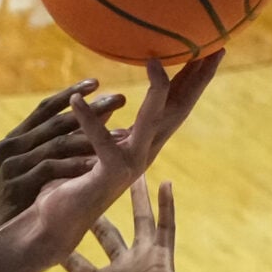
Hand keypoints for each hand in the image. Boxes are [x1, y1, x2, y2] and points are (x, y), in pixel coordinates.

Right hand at [0, 81, 120, 236]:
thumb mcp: (35, 168)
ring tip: (122, 134)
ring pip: (56, 144)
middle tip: (120, 99)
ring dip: (91, 138)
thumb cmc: (21, 202)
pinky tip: (99, 164)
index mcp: (13, 139)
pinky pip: (50, 169)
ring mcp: (11, 166)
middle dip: (90, 110)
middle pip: (55, 123)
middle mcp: (9, 147)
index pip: (44, 109)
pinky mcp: (15, 185)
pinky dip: (76, 165)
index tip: (96, 82)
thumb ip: (57, 144)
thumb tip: (96, 118)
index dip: (70, 93)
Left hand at [21, 50, 221, 253]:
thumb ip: (104, 127)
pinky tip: (77, 99)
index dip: (193, 78)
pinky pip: (100, 141)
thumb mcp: (90, 148)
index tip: (209, 48)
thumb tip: (109, 103)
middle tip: (215, 46)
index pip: (175, 104)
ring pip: (153, 120)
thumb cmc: (69, 185)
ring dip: (156, 89)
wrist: (55, 225)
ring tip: (154, 59)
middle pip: (178, 109)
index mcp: (142, 144)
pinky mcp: (108, 174)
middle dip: (198, 78)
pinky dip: (88, 120)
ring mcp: (130, 164)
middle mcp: (143, 153)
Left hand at [50, 177, 198, 271]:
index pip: (77, 262)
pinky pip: (166, 229)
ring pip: (137, 222)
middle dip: (94, 210)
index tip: (48, 225)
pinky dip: (166, 207)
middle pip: (105, 233)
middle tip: (82, 184)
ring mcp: (143, 263)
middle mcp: (122, 270)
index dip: (64, 246)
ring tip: (129, 171)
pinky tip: (165, 184)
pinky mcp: (162, 262)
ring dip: (134, 198)